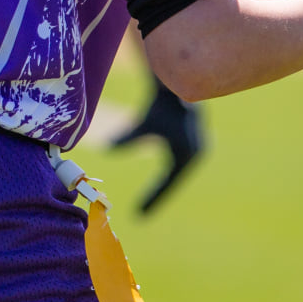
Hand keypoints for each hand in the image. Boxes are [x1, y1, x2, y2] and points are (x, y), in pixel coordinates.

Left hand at [110, 77, 203, 214]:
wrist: (177, 87)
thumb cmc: (159, 105)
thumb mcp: (143, 125)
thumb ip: (128, 138)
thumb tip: (106, 149)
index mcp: (187, 154)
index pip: (167, 183)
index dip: (153, 198)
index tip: (139, 214)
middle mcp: (195, 154)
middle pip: (173, 182)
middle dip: (157, 197)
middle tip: (141, 214)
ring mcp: (195, 149)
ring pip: (175, 175)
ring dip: (162, 188)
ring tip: (147, 204)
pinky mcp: (191, 144)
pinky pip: (176, 167)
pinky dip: (165, 178)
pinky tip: (156, 187)